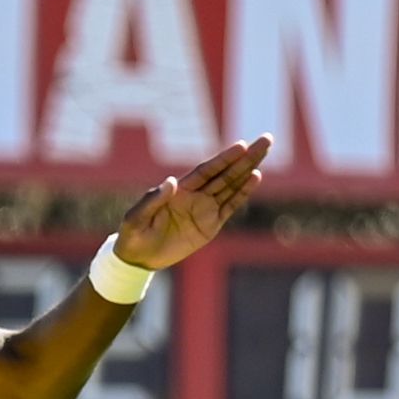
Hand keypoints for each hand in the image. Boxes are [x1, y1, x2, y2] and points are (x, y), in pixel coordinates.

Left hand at [110, 134, 272, 272]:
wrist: (138, 258)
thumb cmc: (133, 235)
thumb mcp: (136, 219)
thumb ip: (152, 200)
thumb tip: (171, 182)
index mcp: (178, 189)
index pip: (206, 170)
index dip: (224, 158)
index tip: (241, 146)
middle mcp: (195, 195)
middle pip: (225, 173)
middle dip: (245, 157)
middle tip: (266, 140)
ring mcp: (204, 209)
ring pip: (231, 186)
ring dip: (248, 170)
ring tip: (265, 153)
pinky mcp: (210, 225)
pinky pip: (230, 206)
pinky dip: (242, 193)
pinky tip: (255, 178)